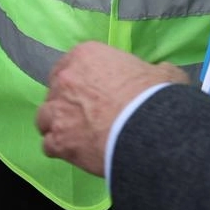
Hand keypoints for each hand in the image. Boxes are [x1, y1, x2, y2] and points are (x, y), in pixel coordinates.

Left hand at [35, 42, 189, 175]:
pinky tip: (75, 154)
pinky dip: (60, 149)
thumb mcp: (164, 74)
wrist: (151, 131)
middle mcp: (65, 79)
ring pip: (45, 117)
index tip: (93, 92)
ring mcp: (58, 110)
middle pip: (55, 90)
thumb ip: (157, 70)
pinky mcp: (58, 140)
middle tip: (86, 115)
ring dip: (57, 124)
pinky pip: (49, 145)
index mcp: (86, 56)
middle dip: (67, 101)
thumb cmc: (156, 97)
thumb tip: (162, 73)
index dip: (81, 80)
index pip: (71, 65)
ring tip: (76, 135)